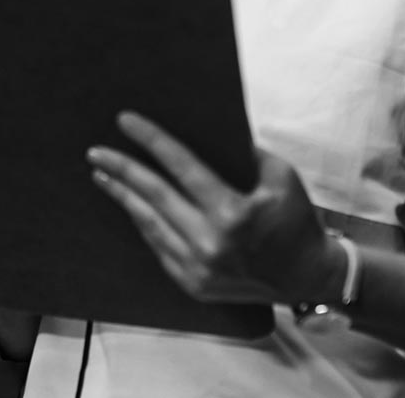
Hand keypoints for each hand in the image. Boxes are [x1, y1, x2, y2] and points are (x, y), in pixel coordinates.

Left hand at [87, 111, 344, 306]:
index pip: (181, 167)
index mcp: (232, 213)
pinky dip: (143, 223)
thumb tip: (207, 128)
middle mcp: (210, 243)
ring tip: (102, 176)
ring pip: (149, 224)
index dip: (151, 141)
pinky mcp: (192, 284)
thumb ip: (247, 152)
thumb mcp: (281, 176)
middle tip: (96, 152)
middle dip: (122, 170)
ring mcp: (198, 268)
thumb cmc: (296, 220)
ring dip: (123, 197)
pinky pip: (158, 247)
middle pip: (154, 196)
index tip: (125, 121)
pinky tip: (131, 206)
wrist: (307, 277)